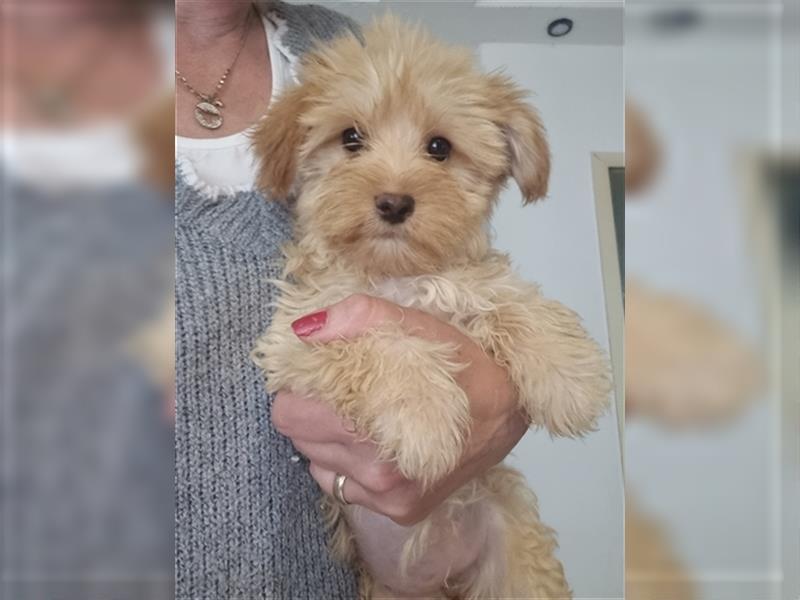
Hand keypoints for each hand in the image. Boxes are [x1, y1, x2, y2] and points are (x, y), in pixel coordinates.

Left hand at [272, 294, 526, 525]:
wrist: (516, 413)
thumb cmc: (470, 366)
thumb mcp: (424, 326)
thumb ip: (363, 317)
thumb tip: (305, 328)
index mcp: (379, 430)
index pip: (292, 415)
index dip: (297, 385)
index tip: (315, 369)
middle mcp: (380, 477)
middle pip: (299, 439)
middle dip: (308, 408)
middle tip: (334, 386)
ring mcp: (390, 500)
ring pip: (317, 464)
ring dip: (325, 436)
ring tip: (355, 411)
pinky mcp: (401, 513)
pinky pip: (341, 485)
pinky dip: (344, 460)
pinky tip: (370, 438)